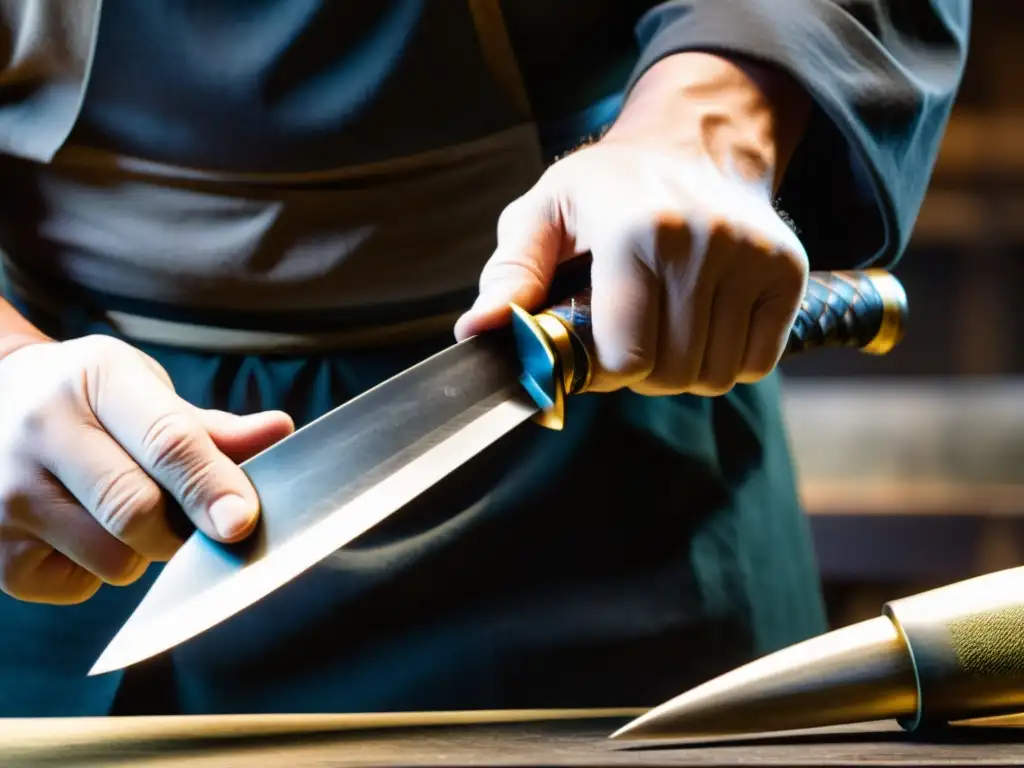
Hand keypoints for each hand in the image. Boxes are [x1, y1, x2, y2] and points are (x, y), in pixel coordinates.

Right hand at [0, 336, 293, 603]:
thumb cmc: (86, 399)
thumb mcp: (144, 390)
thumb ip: (211, 426)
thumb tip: (280, 432)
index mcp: (94, 379)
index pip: (166, 442)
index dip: (211, 485)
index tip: (242, 521)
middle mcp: (39, 432)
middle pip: (138, 512)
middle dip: (182, 527)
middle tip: (186, 514)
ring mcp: (4, 495)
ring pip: (115, 559)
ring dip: (141, 550)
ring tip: (118, 507)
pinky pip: (80, 586)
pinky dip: (96, 570)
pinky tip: (77, 526)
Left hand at [456, 53, 811, 395]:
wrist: (695, 144)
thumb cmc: (606, 188)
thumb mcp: (543, 213)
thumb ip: (510, 275)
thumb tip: (477, 333)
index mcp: (636, 227)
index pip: (626, 358)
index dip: (600, 371)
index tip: (589, 350)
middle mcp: (704, 239)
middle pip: (671, 374)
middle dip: (639, 373)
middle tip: (625, 337)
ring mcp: (754, 255)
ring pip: (716, 376)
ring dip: (681, 369)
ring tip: (662, 325)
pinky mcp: (788, 271)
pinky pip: (756, 363)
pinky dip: (725, 359)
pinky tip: (701, 321)